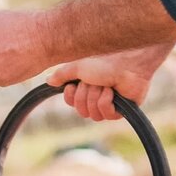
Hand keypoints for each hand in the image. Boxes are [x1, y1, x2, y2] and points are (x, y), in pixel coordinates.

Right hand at [46, 46, 169, 120]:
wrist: (127, 61)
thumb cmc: (105, 60)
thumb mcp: (78, 67)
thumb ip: (63, 74)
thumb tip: (48, 81)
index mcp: (87, 85)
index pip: (72, 102)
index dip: (71, 97)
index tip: (73, 86)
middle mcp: (97, 96)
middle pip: (81, 111)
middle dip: (85, 95)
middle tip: (94, 82)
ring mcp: (110, 104)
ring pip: (93, 114)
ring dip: (96, 97)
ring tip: (106, 85)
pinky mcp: (121, 110)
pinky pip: (106, 114)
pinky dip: (106, 101)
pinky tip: (112, 91)